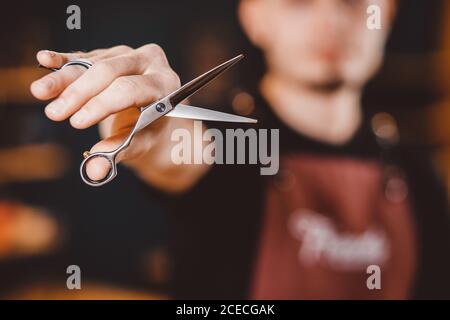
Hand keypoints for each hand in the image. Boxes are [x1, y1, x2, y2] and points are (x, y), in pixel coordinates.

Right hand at [30, 44, 180, 180]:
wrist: (152, 116)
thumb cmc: (149, 131)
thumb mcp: (141, 143)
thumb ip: (119, 153)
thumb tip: (94, 170)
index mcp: (165, 85)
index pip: (130, 89)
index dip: (102, 104)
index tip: (77, 122)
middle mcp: (150, 62)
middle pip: (109, 72)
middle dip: (79, 94)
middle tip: (55, 114)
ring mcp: (128, 54)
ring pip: (92, 63)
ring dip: (63, 79)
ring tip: (40, 92)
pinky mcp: (109, 53)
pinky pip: (84, 56)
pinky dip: (63, 60)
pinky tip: (44, 59)